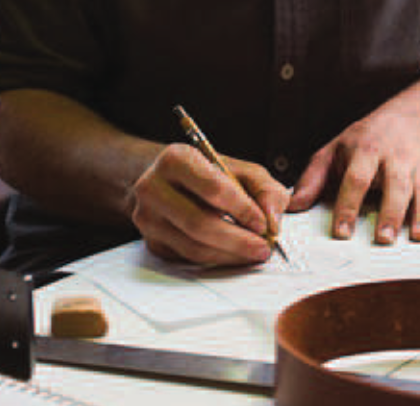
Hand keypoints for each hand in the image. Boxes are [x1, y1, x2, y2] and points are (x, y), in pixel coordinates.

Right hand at [129, 143, 290, 265]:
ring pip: (193, 246)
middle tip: (263, 247)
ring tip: (254, 253)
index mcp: (175, 159)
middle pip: (198, 222)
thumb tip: (271, 219)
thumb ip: (265, 188)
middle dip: (237, 240)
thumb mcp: (241, 170)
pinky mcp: (152, 241)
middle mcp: (153, 186)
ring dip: (229, 255)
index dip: (241, 209)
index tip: (263, 223)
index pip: (211, 188)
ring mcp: (148, 217)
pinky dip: (216, 260)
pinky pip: (188, 259)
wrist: (172, 181)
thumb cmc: (210, 174)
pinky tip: (233, 255)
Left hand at [289, 107, 419, 243]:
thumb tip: (292, 205)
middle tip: (383, 238)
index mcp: (365, 150)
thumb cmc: (363, 141)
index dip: (348, 205)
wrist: (403, 120)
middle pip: (395, 184)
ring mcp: (419, 165)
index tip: (342, 232)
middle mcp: (395, 157)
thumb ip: (313, 179)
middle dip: (390, 212)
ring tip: (418, 236)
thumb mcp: (333, 151)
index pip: (356, 178)